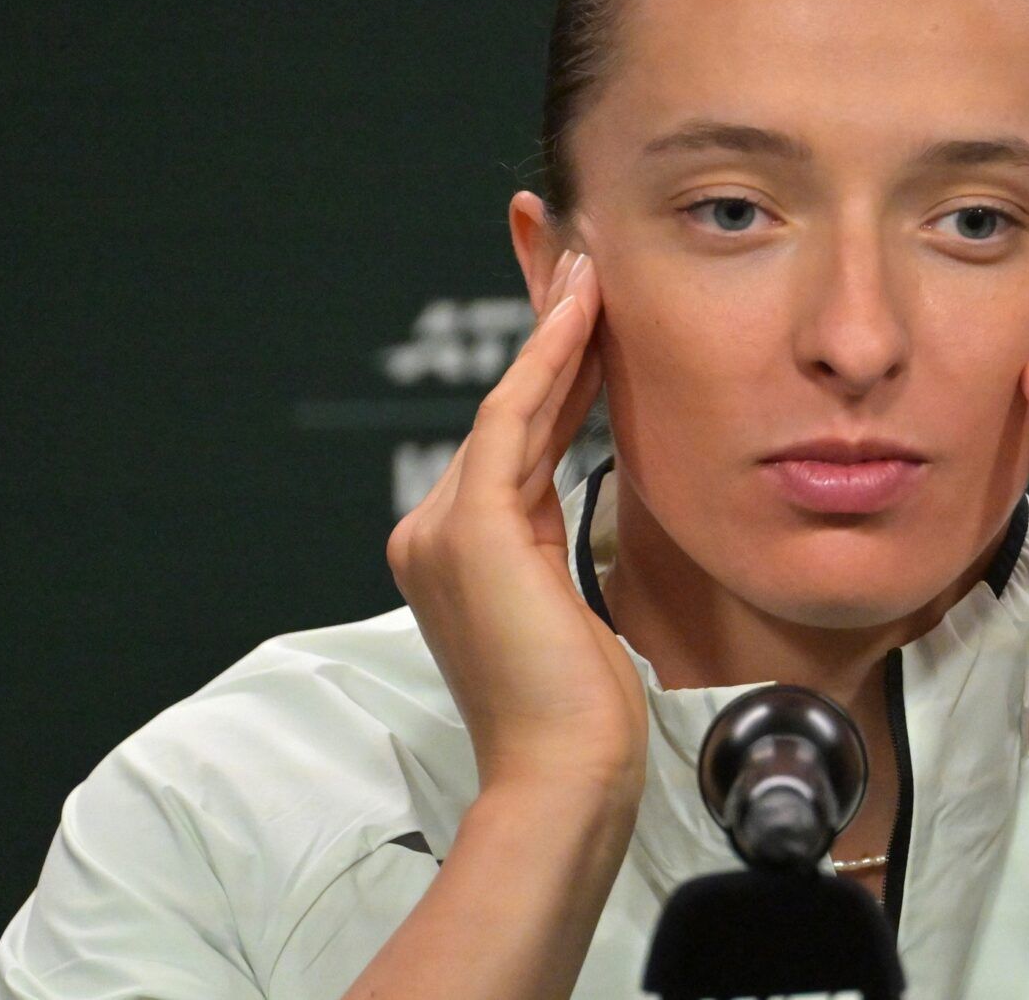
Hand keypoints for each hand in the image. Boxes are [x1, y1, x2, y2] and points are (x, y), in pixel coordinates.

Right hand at [386, 251, 646, 802]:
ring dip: (558, 329)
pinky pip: (516, 419)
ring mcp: (441, 528)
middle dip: (552, 330)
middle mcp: (434, 532)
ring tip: (594, 264)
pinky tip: (585, 312)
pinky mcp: (469, 528)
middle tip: (582, 253)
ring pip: (514, 405)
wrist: (563, 774)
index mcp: (457, 552)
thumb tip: (576, 487)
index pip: (516, 438)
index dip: (554, 368)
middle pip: (512, 410)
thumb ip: (552, 539)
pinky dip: (551, 360)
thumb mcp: (567, 604)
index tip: (589, 307)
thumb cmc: (580, 710)